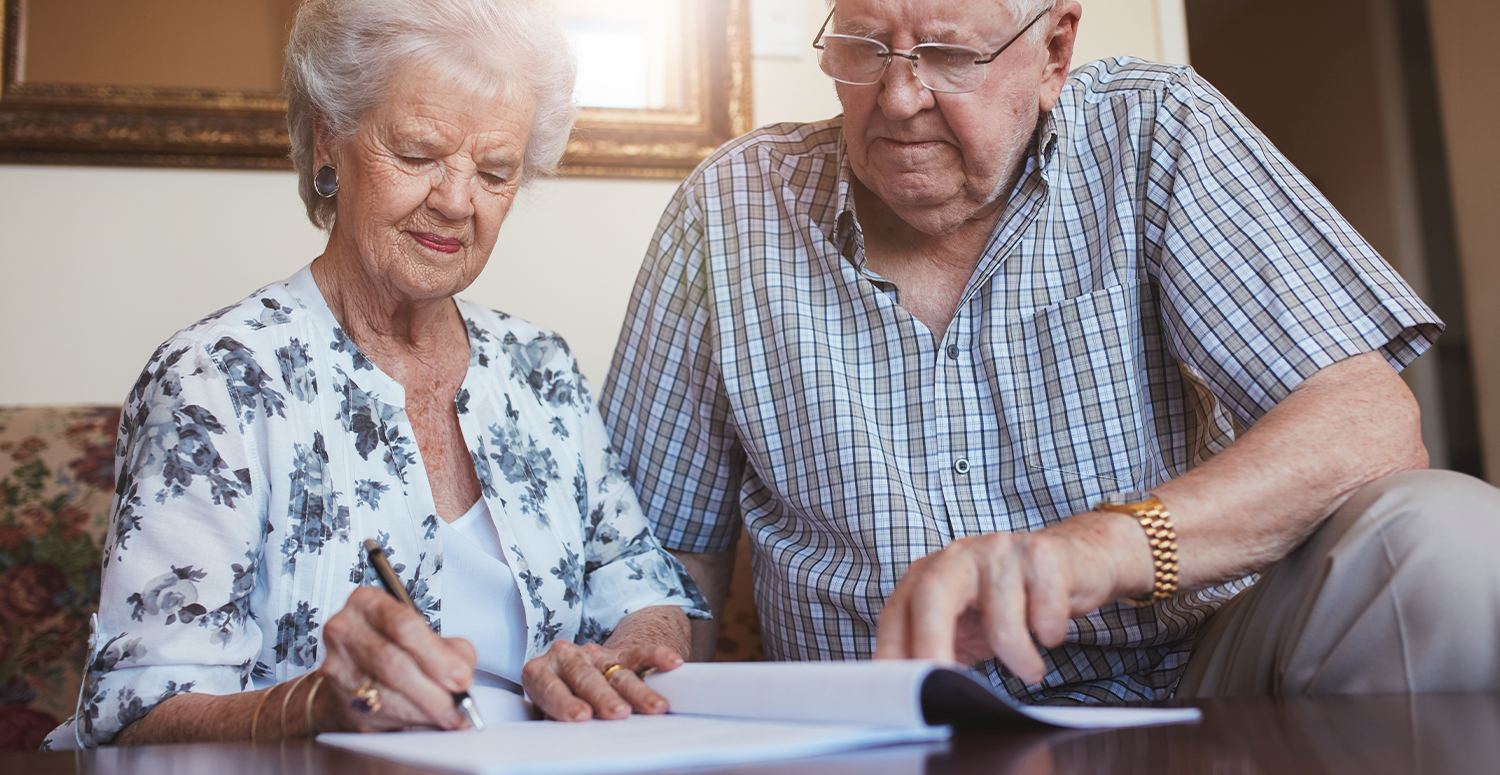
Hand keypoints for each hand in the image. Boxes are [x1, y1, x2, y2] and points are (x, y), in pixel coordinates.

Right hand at [314, 586, 478, 732]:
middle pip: (393, 662)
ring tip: (449, 716)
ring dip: (424, 709)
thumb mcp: (423, 636)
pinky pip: (378, 714)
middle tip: (459, 702)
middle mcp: (346, 630)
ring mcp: (337, 666)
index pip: (404, 626)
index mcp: (368, 603)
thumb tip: (461, 672)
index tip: (461, 677)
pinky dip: (410, 721)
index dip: (436, 655)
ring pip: (384, 694)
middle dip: (433, 686)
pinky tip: (429, 722)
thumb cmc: (392, 648)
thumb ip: (449, 648)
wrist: (352, 676)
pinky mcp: (337, 701)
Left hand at [522, 605, 689, 720]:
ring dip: (637, 690)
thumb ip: (554, 718)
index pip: (550, 687)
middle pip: (586, 676)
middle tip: (618, 713)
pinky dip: (657, 656)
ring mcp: (595, 655)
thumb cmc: (554, 699)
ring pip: (618, 671)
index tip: (581, 717)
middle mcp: (566, 658)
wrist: (569, 672)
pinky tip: (672, 663)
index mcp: (539, 673)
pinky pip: (640, 653)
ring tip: (654, 708)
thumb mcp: (545, 711)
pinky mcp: (620, 653)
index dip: (565, 702)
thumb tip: (567, 737)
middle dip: (604, 696)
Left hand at [874, 513, 1147, 683]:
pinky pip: (1045, 614)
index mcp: (932, 572)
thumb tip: (918, 695)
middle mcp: (959, 555)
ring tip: (1029, 669)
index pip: (899, 610)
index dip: (891, 649)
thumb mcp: (968, 624)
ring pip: (1000, 619)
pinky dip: (1050, 635)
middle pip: (933, 594)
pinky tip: (1050, 631)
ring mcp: (1000, 550)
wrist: (1077, 559)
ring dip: (1018, 658)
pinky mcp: (1042, 555)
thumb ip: (940, 649)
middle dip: (932, 645)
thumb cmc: (1014, 600)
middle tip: (943, 688)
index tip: (893, 689)